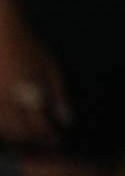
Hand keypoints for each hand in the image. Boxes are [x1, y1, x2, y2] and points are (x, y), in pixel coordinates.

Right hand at [0, 17, 66, 147]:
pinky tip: (10, 128)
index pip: (41, 126)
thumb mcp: (50, 69)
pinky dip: (2, 129)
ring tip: (29, 139)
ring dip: (17, 138)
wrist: (0, 33)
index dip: (49, 137)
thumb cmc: (28, 49)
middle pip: (21, 132)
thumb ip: (58, 95)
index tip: (58, 141)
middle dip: (34, 141)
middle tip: (45, 142)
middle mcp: (10, 100)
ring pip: (3, 129)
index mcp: (30, 93)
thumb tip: (67, 120)